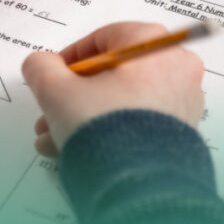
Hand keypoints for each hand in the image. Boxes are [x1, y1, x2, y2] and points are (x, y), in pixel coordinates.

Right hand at [22, 22, 204, 156]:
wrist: (139, 185)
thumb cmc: (102, 127)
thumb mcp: (56, 91)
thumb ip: (41, 68)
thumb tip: (40, 64)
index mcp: (153, 44)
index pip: (103, 38)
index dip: (70, 58)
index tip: (52, 76)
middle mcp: (176, 67)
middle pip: (112, 73)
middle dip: (74, 94)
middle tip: (50, 110)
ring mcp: (182, 101)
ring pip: (122, 100)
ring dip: (84, 115)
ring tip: (54, 138)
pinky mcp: (181, 132)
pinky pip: (137, 121)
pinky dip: (109, 130)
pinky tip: (77, 148)